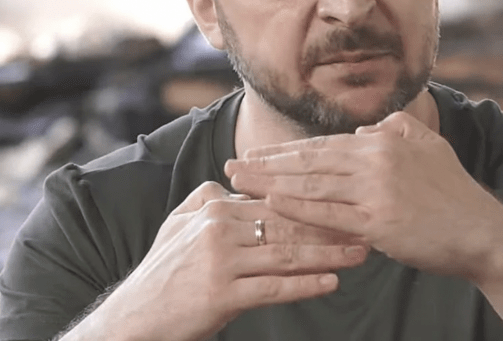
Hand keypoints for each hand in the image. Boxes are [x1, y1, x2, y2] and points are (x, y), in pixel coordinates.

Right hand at [83, 181, 367, 340]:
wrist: (135, 317)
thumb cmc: (163, 271)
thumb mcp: (178, 224)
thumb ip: (206, 200)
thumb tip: (232, 185)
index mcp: (215, 208)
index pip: (275, 202)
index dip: (313, 203)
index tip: (346, 202)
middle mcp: (219, 228)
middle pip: (287, 224)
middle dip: (330, 226)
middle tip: (367, 225)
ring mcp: (220, 260)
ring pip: (286, 253)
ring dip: (328, 254)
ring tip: (360, 253)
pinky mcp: (221, 294)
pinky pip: (272, 288)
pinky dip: (304, 286)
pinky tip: (331, 283)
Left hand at [225, 112, 501, 281]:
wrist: (482, 231)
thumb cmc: (454, 191)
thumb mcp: (428, 145)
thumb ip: (396, 129)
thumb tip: (368, 128)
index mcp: (382, 141)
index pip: (322, 145)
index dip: (284, 151)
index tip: (255, 154)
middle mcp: (375, 159)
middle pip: (308, 162)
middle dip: (264, 164)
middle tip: (230, 166)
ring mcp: (375, 191)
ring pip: (311, 185)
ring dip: (269, 184)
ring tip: (238, 183)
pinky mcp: (378, 222)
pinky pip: (327, 215)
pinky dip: (296, 209)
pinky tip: (270, 205)